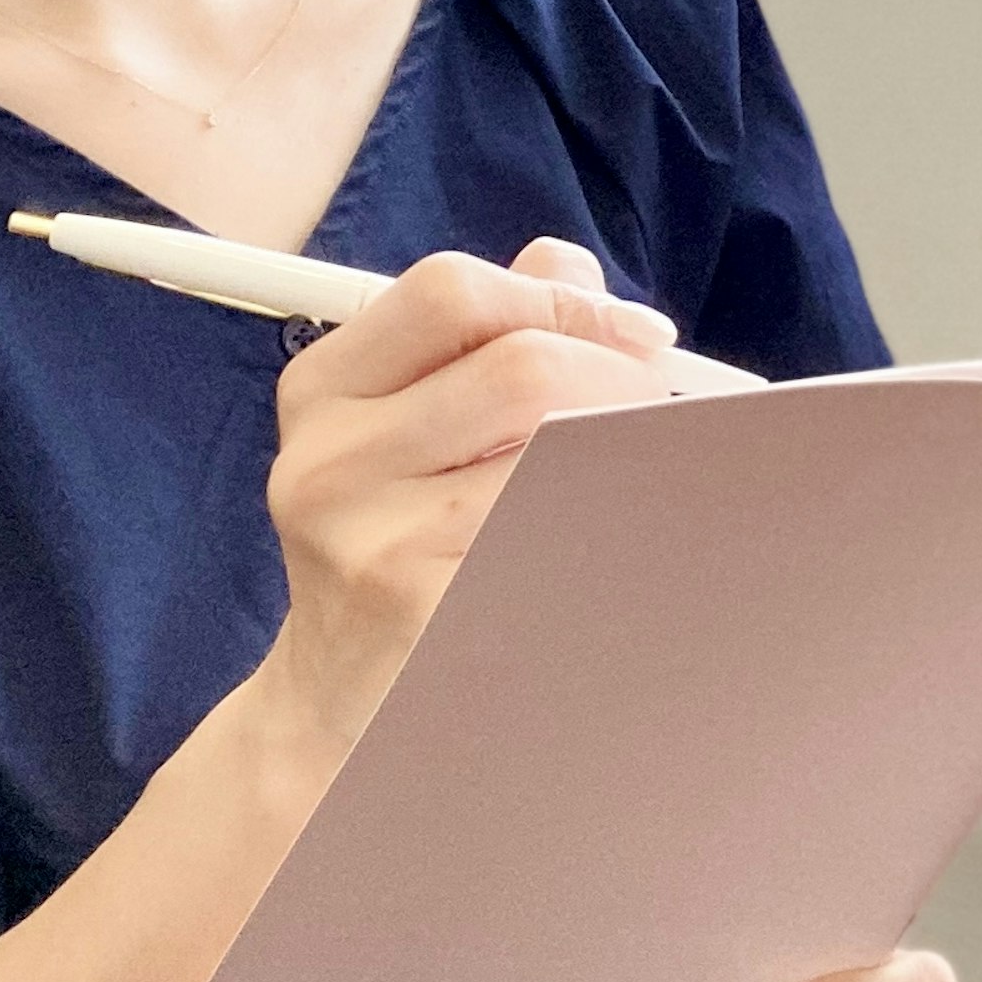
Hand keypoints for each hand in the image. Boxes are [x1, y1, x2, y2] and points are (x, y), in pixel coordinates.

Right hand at [256, 238, 676, 744]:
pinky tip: (609, 545)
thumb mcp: (411, 433)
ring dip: (623, 457)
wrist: (335, 710)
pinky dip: (609, 528)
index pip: (452, 293)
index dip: (564, 301)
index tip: (639, 336)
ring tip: (632, 479)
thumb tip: (576, 271)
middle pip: (521, 367)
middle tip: (657, 414)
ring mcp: (368, 541)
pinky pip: (560, 537)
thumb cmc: (399, 550)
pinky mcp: (422, 612)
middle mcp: (328, 459)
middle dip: (618, 379)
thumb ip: (488, 336)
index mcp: (323, 390)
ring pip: (557, 452)